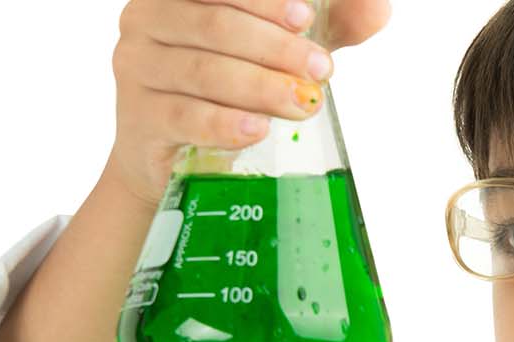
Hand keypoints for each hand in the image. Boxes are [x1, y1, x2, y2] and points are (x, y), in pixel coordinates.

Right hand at [104, 0, 390, 207]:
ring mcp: (135, 67)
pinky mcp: (137, 117)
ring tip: (302, 104)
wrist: (170, 154)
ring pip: (204, 71)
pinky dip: (225, 122)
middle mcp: (146, 19)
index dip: (264, 0)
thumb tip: (377, 9)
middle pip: (216, 26)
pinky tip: (256, 128)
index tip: (306, 18)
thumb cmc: (229, 85)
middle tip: (320, 72)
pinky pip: (184, 116)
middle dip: (277, 48)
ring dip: (260, 87)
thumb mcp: (281, 45)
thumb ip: (330, 21)